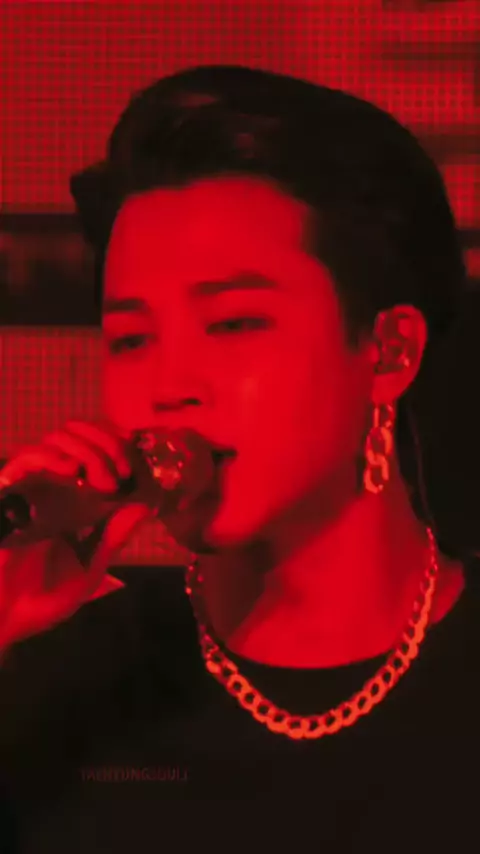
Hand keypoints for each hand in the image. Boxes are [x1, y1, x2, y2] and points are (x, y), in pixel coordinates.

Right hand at [0, 420, 151, 645]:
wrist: (3, 619)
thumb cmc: (43, 599)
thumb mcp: (89, 568)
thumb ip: (113, 536)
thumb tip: (145, 505)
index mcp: (78, 501)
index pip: (101, 451)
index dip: (122, 449)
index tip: (138, 470)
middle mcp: (55, 486)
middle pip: (83, 434)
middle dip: (109, 444)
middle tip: (122, 472)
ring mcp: (31, 486)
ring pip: (59, 438)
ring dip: (87, 450)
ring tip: (101, 481)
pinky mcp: (7, 491)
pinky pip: (25, 458)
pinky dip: (50, 456)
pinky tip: (69, 472)